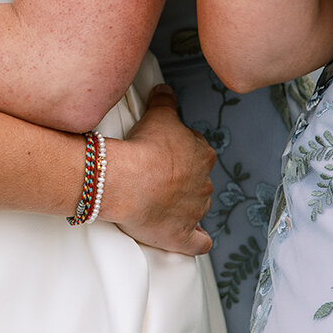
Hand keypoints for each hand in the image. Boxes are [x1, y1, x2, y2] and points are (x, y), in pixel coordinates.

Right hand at [101, 85, 214, 254]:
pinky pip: (198, 242)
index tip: (163, 155)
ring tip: (161, 204)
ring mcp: (195, 212)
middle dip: (182, 181)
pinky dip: (196, 240)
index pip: (197, 153)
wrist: (128, 181)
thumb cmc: (143, 147)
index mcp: (202, 156)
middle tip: (157, 178)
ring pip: (197, 209)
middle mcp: (204, 185)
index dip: (180, 154)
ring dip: (185, 207)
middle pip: (197, 181)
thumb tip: (165, 89)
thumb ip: (165, 100)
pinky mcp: (182, 236)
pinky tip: (191, 237)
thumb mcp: (158, 114)